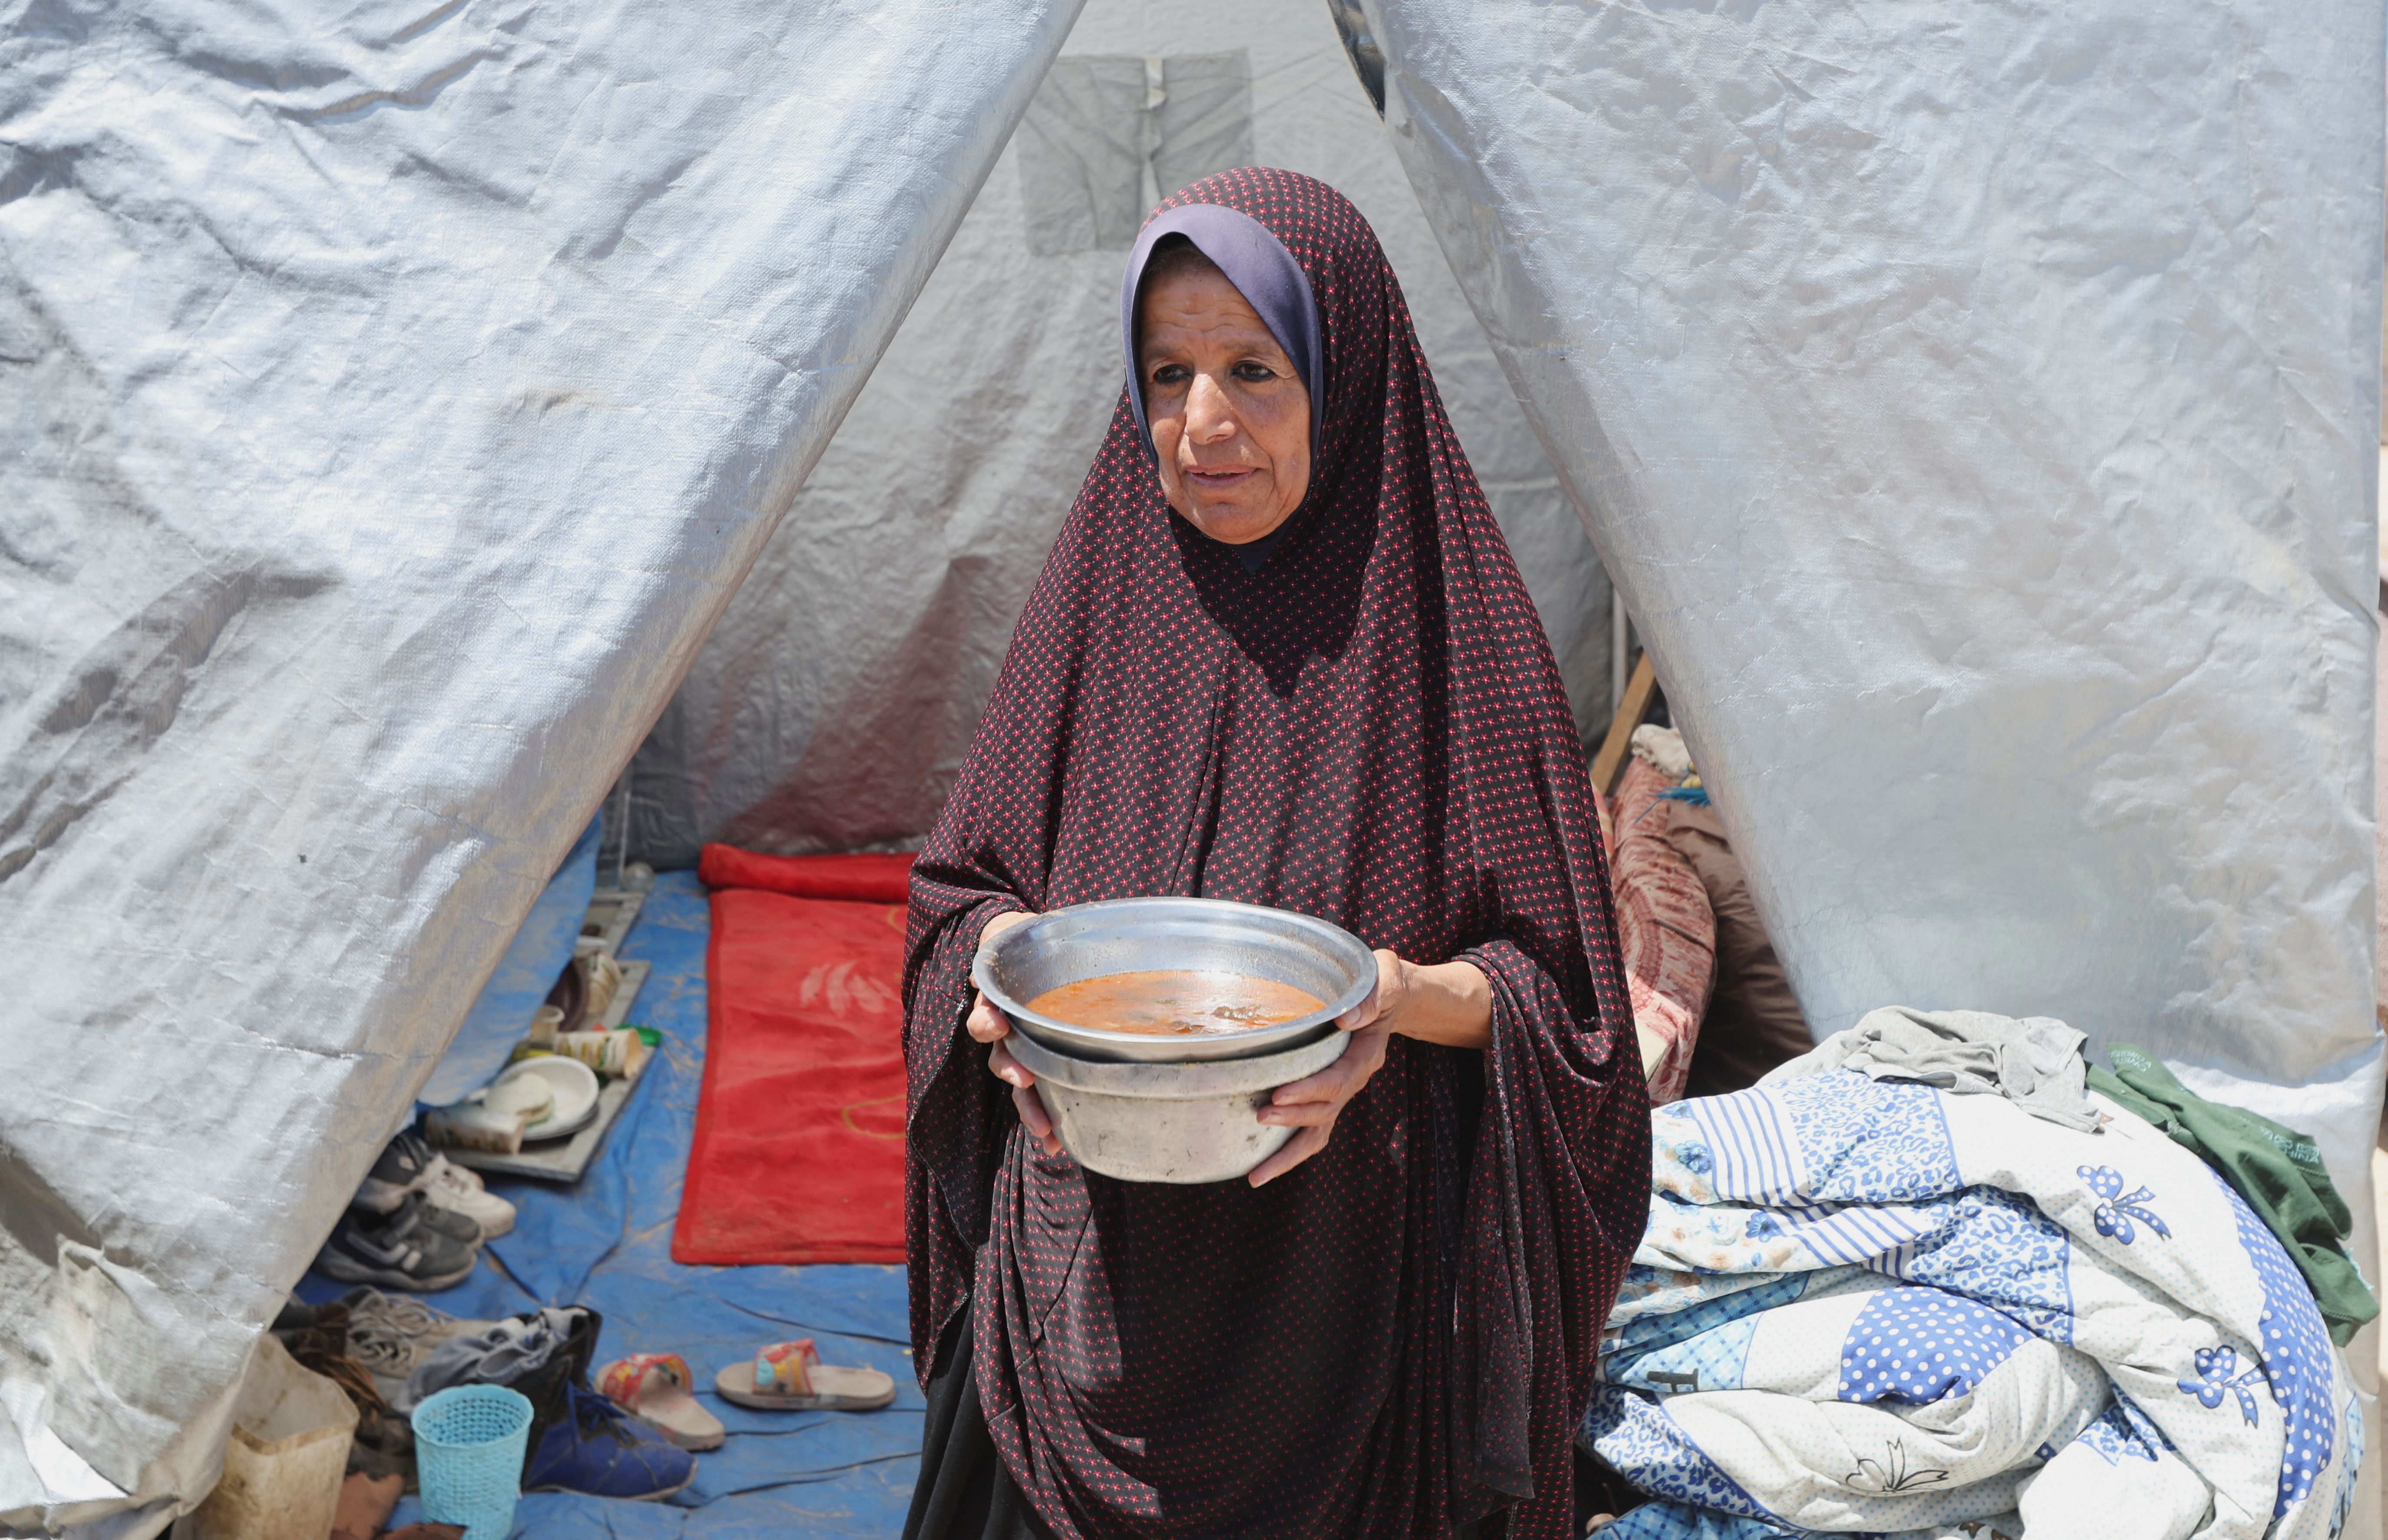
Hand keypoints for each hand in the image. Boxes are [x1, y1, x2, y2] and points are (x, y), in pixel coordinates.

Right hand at [969, 912, 1058, 1155]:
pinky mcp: (1041, 1061)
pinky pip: (1039, 1094)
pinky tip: (1056, 1143)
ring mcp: (1020, 1048)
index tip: (996, 1025)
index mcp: (999, 994)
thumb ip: (1018, 932)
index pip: (987, 1009)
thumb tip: (1001, 953)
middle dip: (1010, 1070)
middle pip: (999, 1054)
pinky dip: (1045, 1118)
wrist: (1038, 947)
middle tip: (1023, 1080)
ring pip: (1017, 1081)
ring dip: (1028, 1106)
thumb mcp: (1024, 927)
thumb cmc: (1032, 936)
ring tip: (1044, 1130)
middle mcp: (1004, 1026)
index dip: (988, 1020)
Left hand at [1247, 947, 1493, 1186]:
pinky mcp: (1327, 1095)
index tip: (1280, 1093)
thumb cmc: (1382, 983)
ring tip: (1255, 1171)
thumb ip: (1372, 996)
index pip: (1339, 1079)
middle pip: (1326, 1111)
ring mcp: (1340, 1092)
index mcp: (1365, 1055)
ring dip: (1288, 1152)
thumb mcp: (1385, 978)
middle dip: (1294, 1120)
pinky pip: (1311, 1131)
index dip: (1310, 1090)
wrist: (1391, 997)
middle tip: (1260, 1118)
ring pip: (1317, 1132)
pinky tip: (1260, 1168)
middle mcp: (1354, 1079)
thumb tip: (1347, 1018)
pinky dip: (1289, 1152)